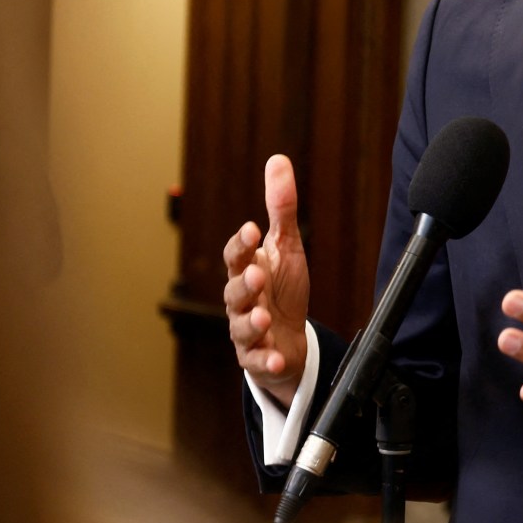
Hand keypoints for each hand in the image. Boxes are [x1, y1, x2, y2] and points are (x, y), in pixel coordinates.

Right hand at [223, 154, 309, 405]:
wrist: (289, 337)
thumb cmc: (283, 287)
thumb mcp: (286, 246)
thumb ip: (281, 208)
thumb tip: (278, 160)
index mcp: (246, 270)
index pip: (236, 256)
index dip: (241, 244)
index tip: (252, 229)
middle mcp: (241, 301)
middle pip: (234, 292)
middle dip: (244, 285)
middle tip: (258, 276)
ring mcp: (246, 332)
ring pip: (242, 328)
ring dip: (251, 323)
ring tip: (264, 318)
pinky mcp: (257, 358)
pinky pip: (258, 362)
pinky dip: (266, 361)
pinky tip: (276, 357)